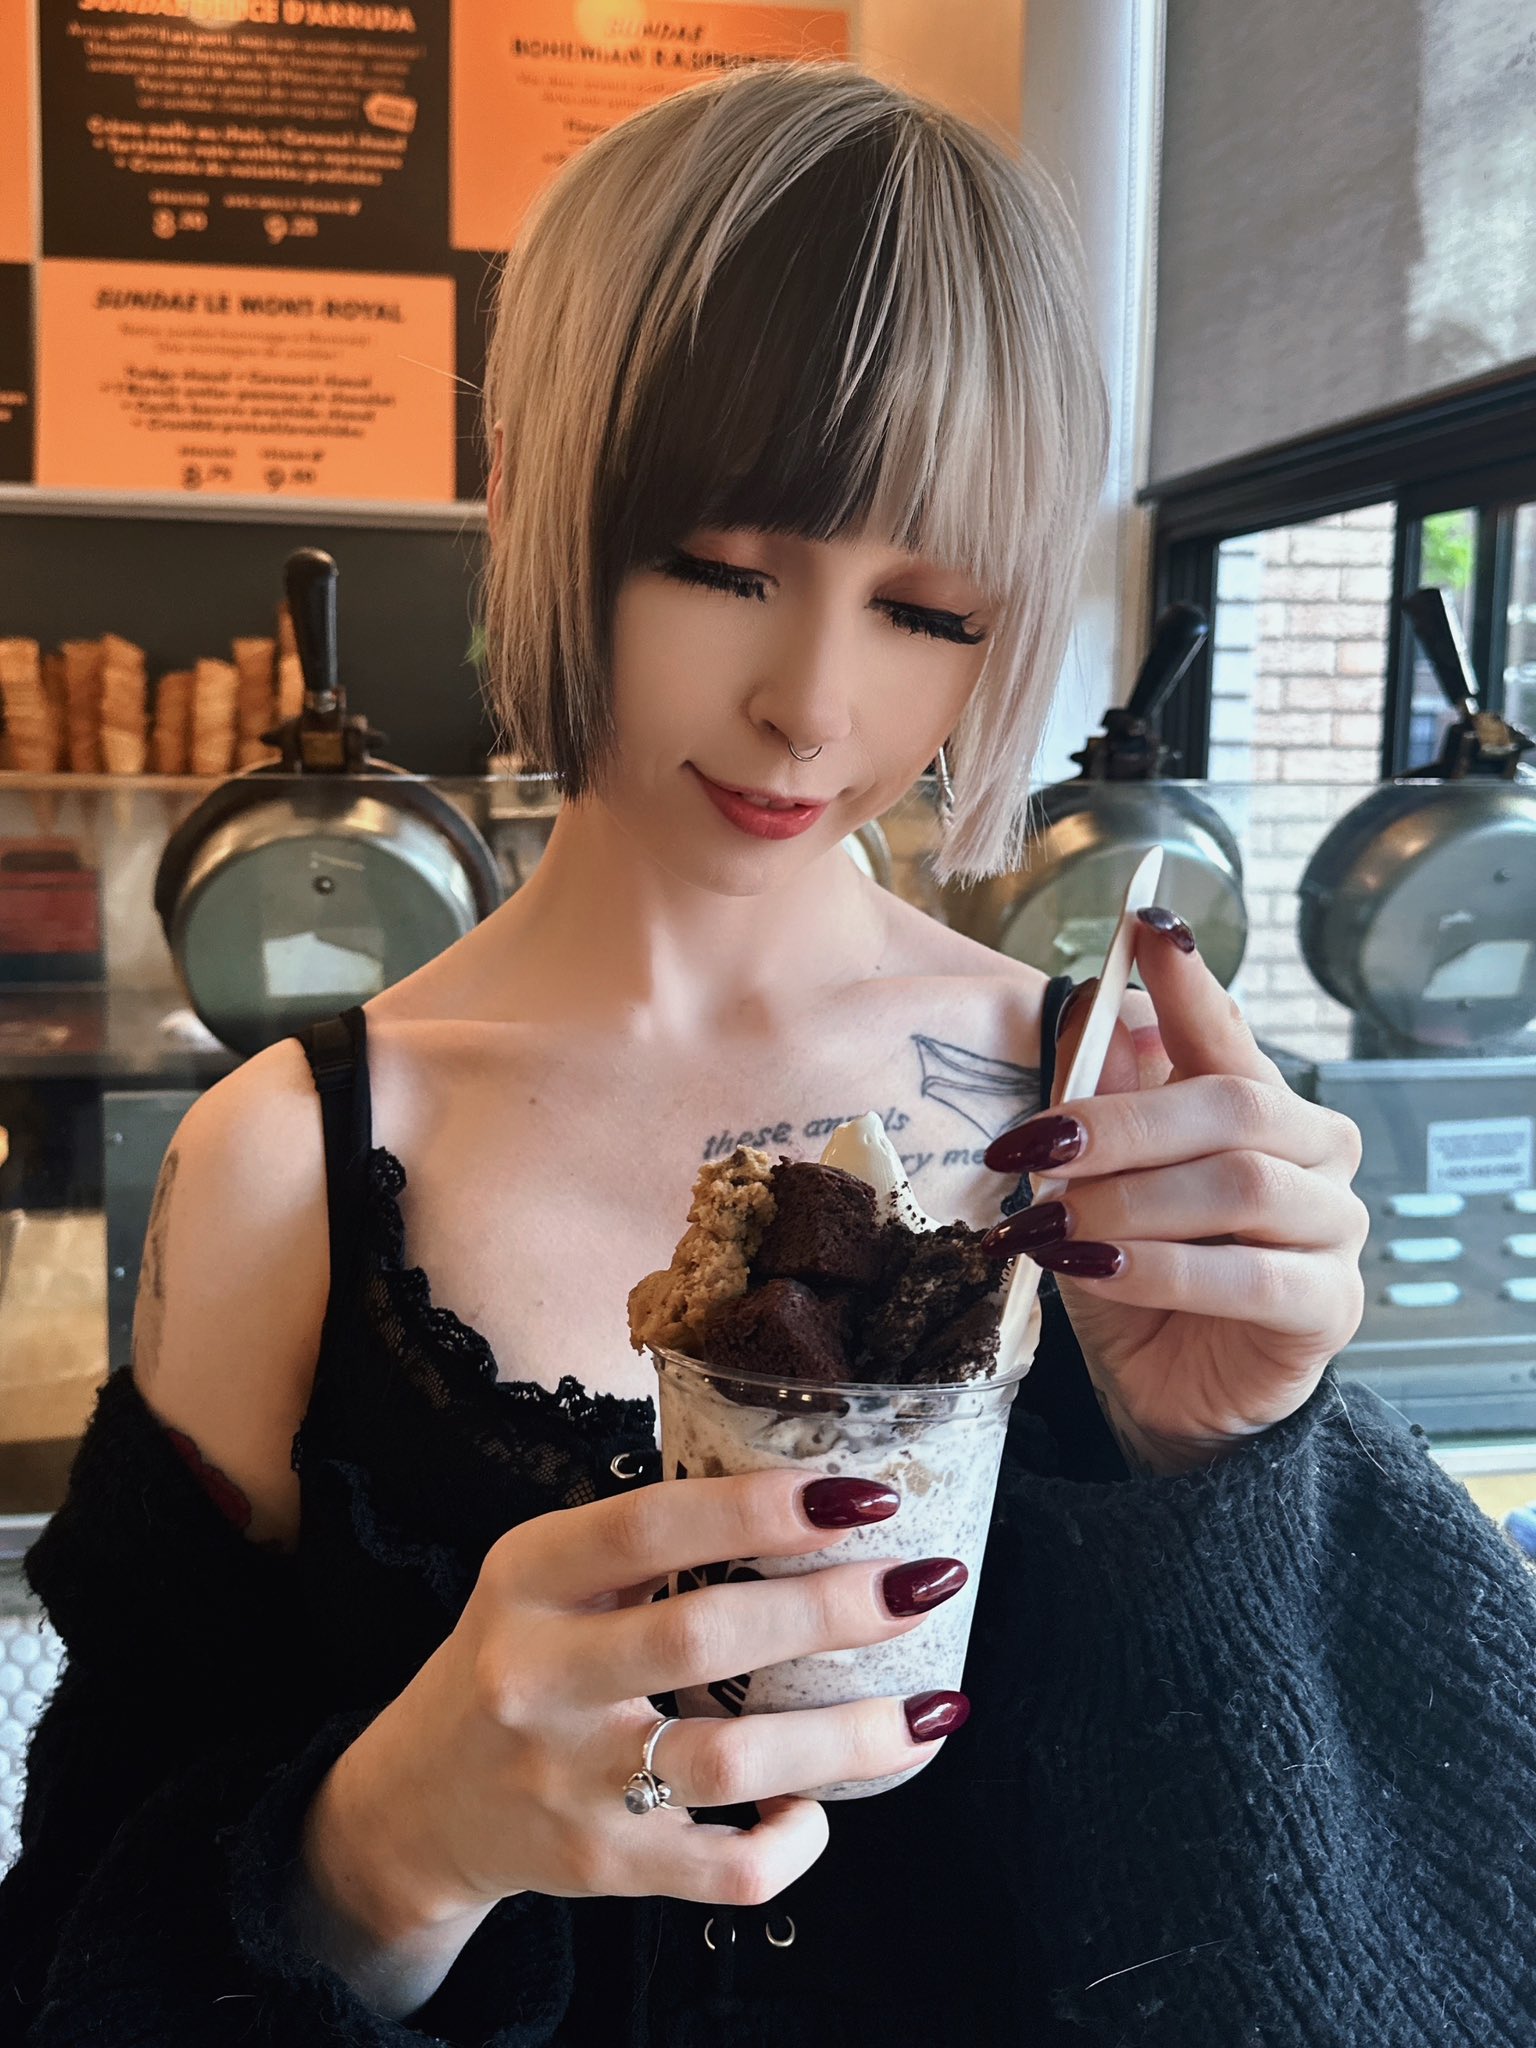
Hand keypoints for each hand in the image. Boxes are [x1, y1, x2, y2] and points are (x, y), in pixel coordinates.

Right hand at [305, 1472, 968, 1930]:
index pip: (647, 1527)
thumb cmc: (517, 1656)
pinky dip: (789, 1841)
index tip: (863, 1492)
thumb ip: (646, 1541)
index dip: (759, 1507)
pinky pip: (722, 1871)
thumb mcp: (543, 1573)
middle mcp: (538, 1676)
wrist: (419, 1800)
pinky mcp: (601, 1868)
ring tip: (933, 1707)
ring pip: (730, 1762)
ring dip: (848, 1737)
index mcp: (529, 1578)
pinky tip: (821, 1808)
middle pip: (701, 1638)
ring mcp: (568, 1782)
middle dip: (832, 1610)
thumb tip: (817, 1495)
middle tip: (925, 1582)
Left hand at [985, 911, 1367, 1473]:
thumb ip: (1096, 1098)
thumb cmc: (1131, 1268)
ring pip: (1239, 1185)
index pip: (1226, 1029)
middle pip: (1231, 1105)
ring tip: (1048, 1224)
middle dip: (1121, 1123)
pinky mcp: (1329, 1307)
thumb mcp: (1094, 1180)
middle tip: (1034, 1147)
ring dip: (1128, 1201)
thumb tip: (1081, 1010)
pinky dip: (1157, 1268)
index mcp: (1254, 1104)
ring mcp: (1333, 1229)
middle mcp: (1311, 1153)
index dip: (1189, 981)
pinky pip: (1247, 1275)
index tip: (1147, 928)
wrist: (1164, 1388)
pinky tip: (1093, 1270)